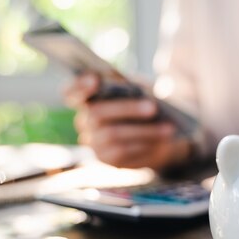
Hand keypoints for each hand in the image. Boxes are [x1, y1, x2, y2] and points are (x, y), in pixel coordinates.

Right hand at [63, 73, 190, 169]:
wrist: (159, 134)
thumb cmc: (145, 104)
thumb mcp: (140, 90)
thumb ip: (133, 87)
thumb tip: (139, 91)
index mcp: (87, 98)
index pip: (71, 92)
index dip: (79, 86)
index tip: (96, 79)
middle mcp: (84, 121)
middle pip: (97, 113)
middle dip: (127, 109)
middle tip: (152, 107)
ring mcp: (93, 141)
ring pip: (113, 134)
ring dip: (144, 131)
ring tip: (168, 128)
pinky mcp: (107, 158)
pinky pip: (123, 151)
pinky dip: (144, 144)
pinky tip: (163, 140)